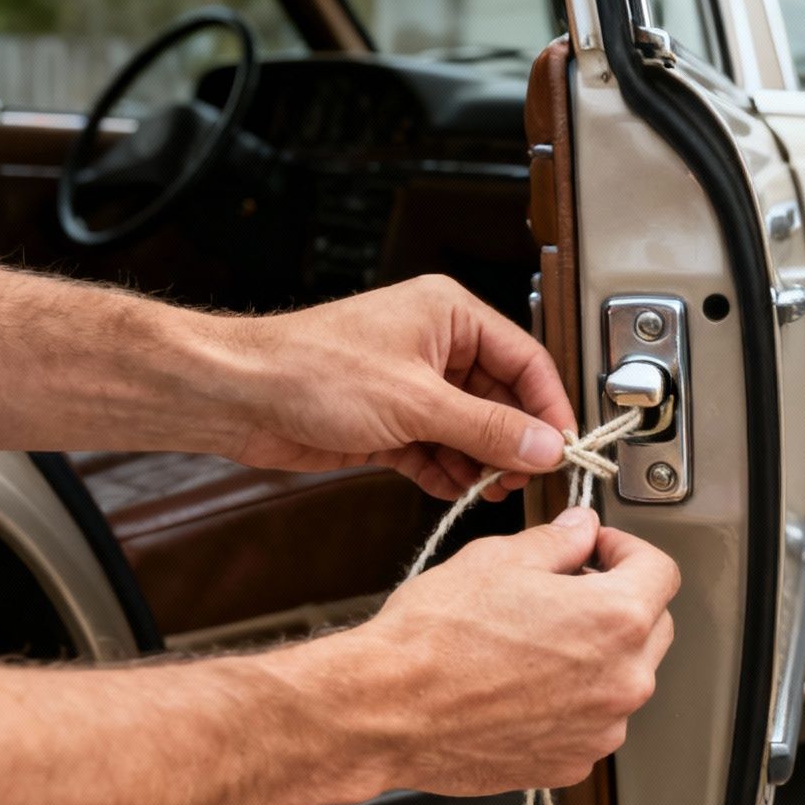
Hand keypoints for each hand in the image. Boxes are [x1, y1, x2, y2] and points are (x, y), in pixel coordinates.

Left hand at [226, 275, 574, 498]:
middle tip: (526, 477)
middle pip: (502, 400)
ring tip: (489, 489)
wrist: (239, 396)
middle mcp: (437, 347)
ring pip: (472, 430)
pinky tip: (455, 489)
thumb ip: (488, 428)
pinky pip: (439, 450)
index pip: (526, 360)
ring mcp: (414, 386)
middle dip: (514, 442)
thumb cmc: (309, 368)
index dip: (549, 406)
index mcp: (451, 315)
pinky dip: (449, 473)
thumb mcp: (416, 401)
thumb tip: (544, 445)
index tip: (564, 447)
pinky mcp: (392, 422)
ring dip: (482, 463)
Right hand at [304, 507, 678, 795]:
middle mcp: (623, 680)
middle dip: (618, 602)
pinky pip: (590, 722)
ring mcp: (600, 729)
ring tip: (533, 644)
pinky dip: (570, 703)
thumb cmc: (435, 638)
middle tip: (565, 590)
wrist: (385, 710)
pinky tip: (522, 686)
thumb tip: (580, 531)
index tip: (598, 549)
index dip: (627, 549)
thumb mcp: (499, 560)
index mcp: (616, 620)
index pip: (661, 571)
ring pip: (621, 678)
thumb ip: (558, 541)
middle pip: (651, 627)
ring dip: (595, 656)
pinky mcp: (571, 764)